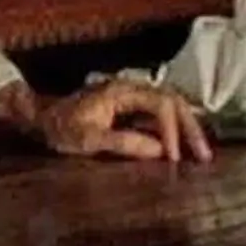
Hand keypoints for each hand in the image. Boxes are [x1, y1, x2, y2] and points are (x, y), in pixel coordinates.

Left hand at [35, 78, 212, 162]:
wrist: (41, 120)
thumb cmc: (61, 129)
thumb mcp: (87, 139)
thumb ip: (122, 142)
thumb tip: (160, 150)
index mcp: (121, 90)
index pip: (160, 104)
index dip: (171, 131)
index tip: (173, 158)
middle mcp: (131, 87)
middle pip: (173, 101)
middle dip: (190, 128)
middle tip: (204, 156)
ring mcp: (132, 96)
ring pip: (171, 106)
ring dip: (186, 128)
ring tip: (201, 154)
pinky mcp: (131, 107)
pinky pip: (161, 114)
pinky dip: (175, 129)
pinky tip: (183, 147)